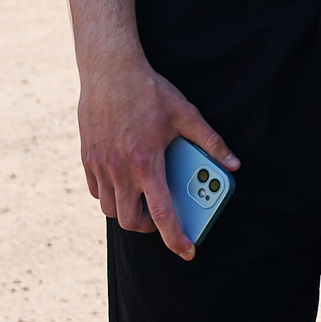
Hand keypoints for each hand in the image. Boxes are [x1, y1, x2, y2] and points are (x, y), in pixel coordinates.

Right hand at [77, 49, 236, 261]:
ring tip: (145, 200)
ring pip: (110, 210)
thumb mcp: (186, 114)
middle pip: (130, 221)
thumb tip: (233, 164)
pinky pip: (96, 192)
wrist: (108, 70)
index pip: (161, 214)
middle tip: (164, 217)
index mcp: (146, 163)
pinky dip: (111, 196)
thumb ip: (210, 142)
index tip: (187, 251)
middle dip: (149, 228)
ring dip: (128, 213)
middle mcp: (119, 170)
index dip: (175, 238)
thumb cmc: (149, 91)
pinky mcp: (87, 158)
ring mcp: (100, 165)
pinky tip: (126, 183)